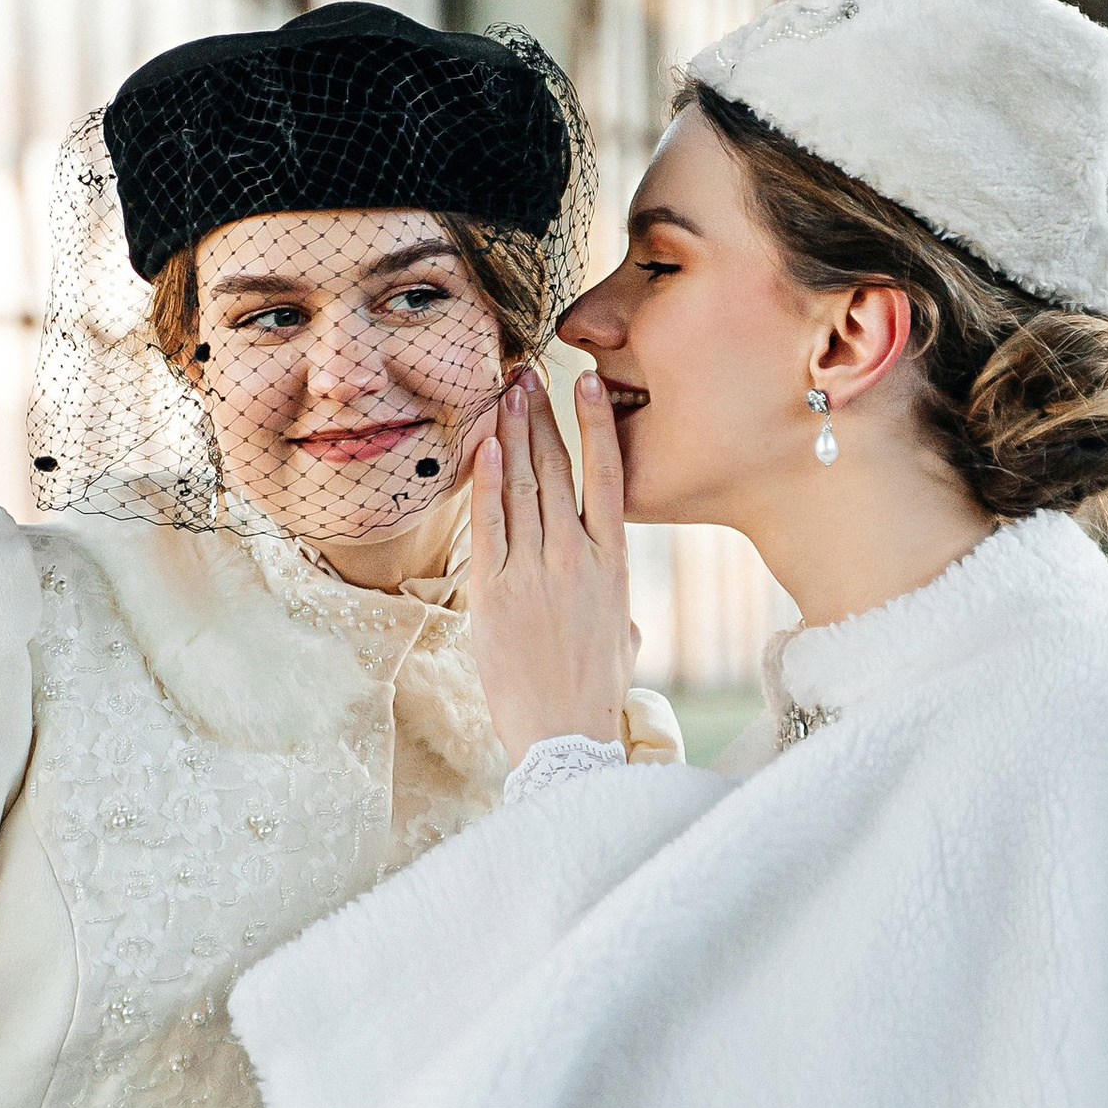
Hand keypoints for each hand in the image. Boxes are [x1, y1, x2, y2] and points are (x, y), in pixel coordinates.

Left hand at [468, 369, 637, 765]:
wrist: (564, 736)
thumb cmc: (594, 694)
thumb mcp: (621, 641)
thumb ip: (616, 608)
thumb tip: (616, 607)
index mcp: (613, 565)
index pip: (607, 477)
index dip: (595, 424)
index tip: (586, 383)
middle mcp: (576, 558)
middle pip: (557, 469)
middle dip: (541, 415)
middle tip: (529, 371)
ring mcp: (535, 572)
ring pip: (523, 486)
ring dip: (511, 432)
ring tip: (505, 390)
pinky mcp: (495, 593)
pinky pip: (490, 524)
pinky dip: (487, 481)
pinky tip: (486, 444)